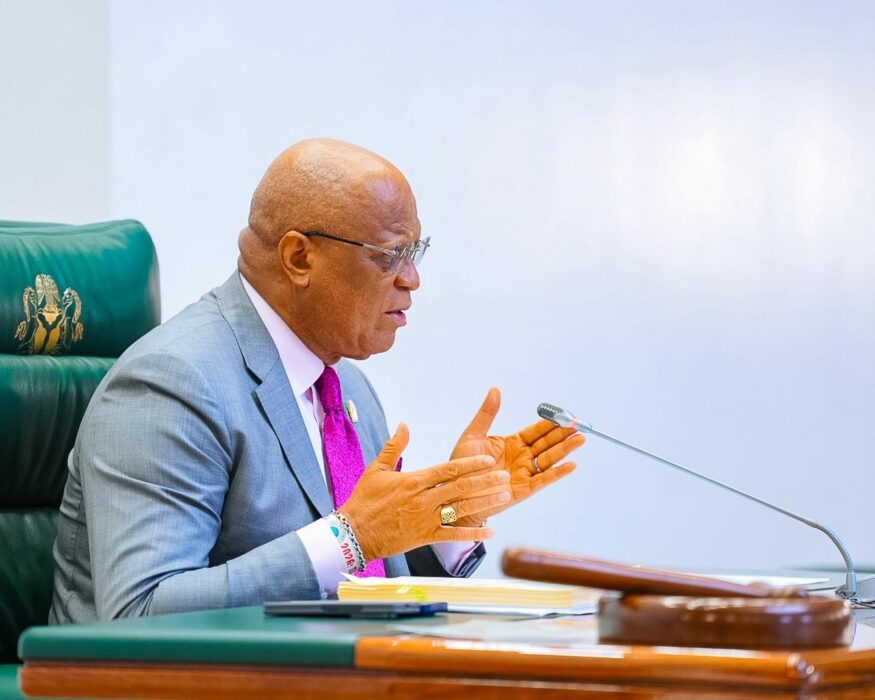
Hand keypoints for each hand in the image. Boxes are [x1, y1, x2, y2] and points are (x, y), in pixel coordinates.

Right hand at [339, 423, 511, 561]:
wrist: (352, 533)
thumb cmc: (364, 500)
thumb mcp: (377, 469)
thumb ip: (395, 446)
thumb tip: (405, 425)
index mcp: (413, 481)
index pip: (447, 470)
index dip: (470, 464)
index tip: (488, 459)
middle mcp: (422, 500)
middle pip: (459, 488)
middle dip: (484, 481)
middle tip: (504, 475)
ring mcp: (425, 520)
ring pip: (460, 510)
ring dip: (484, 503)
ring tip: (504, 496)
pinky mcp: (424, 537)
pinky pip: (452, 535)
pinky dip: (472, 533)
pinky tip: (490, 530)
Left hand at [450, 388, 584, 525]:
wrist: (453, 494)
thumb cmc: (461, 466)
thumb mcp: (473, 435)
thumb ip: (487, 414)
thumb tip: (495, 390)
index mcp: (512, 443)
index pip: (536, 431)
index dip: (550, 423)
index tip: (564, 414)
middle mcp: (522, 458)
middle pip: (547, 443)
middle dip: (563, 434)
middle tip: (579, 424)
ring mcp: (524, 473)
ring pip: (549, 459)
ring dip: (565, 450)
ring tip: (580, 439)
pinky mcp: (523, 489)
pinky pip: (543, 480)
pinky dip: (558, 473)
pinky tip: (571, 465)